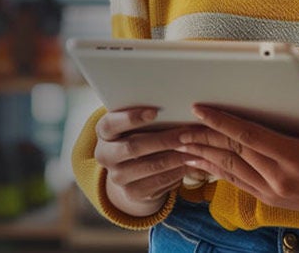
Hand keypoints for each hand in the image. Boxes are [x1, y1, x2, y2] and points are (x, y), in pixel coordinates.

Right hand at [95, 106, 212, 215]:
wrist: (130, 172)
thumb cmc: (137, 137)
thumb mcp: (134, 125)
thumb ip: (146, 117)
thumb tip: (175, 105)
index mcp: (103, 133)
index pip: (110, 124)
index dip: (131, 118)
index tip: (154, 111)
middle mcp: (105, 155)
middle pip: (133, 147)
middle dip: (163, 140)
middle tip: (186, 134)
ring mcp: (117, 176)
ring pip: (150, 166)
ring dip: (176, 157)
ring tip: (195, 149)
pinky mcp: (132, 192)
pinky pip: (159, 182)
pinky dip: (177, 172)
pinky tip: (190, 163)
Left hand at [175, 86, 298, 221]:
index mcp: (296, 157)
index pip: (250, 136)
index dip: (222, 122)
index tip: (200, 109)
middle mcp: (280, 177)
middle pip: (232, 152)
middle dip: (204, 137)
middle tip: (181, 126)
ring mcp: (270, 190)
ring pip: (227, 168)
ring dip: (202, 153)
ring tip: (181, 142)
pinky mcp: (265, 198)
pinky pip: (233, 181)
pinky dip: (212, 169)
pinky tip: (197, 160)